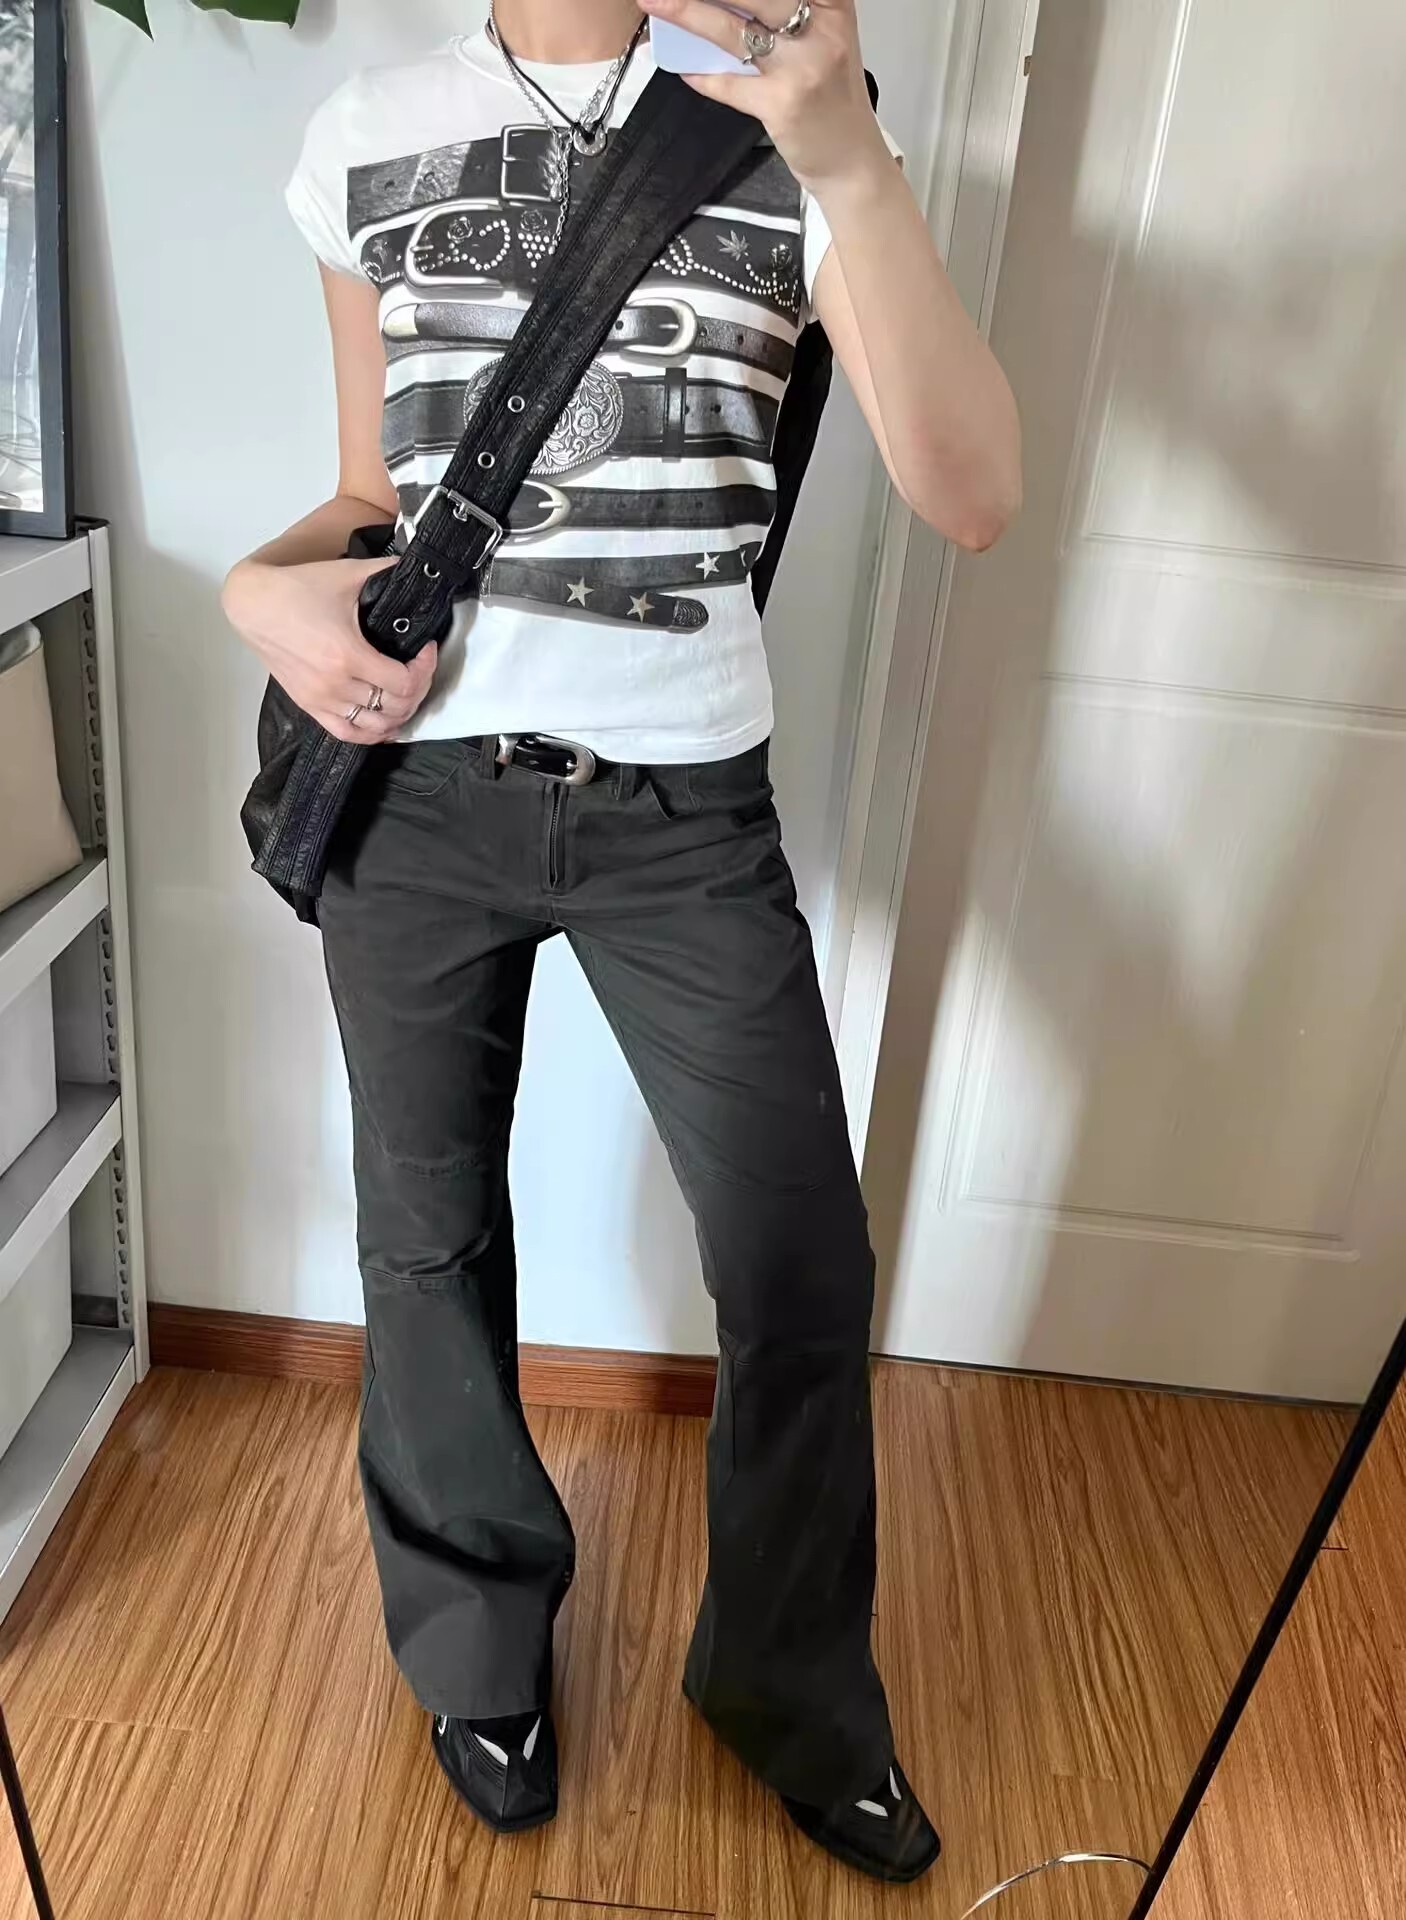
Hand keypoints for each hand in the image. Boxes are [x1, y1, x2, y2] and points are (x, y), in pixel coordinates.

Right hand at [222, 556, 437, 744]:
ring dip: (398, 714)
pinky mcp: (309, 705)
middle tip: (419, 669)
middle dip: (418, 689)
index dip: (425, 668)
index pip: (405, 683)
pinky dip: (370, 732)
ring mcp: (320, 699)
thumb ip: (385, 570)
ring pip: (375, 726)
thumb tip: (414, 567)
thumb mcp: (347, 574)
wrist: (252, 604)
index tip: (426, 650)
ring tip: (405, 693)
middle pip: (395, 707)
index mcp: (348, 655)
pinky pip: (347, 733)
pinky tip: (383, 720)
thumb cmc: (294, 589)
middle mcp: (335, 684)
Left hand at [637, 0, 885, 189]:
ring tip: (654, 2)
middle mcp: (823, 28)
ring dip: (687, 14)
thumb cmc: (831, 98)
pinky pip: (729, 83)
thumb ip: (778, 17)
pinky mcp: (783, 104)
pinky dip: (701, 75)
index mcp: (832, 2)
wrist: (852, 160)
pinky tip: (683, 68)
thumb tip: (716, 4)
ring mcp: (803, 67)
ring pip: (733, 30)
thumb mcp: (819, 40)